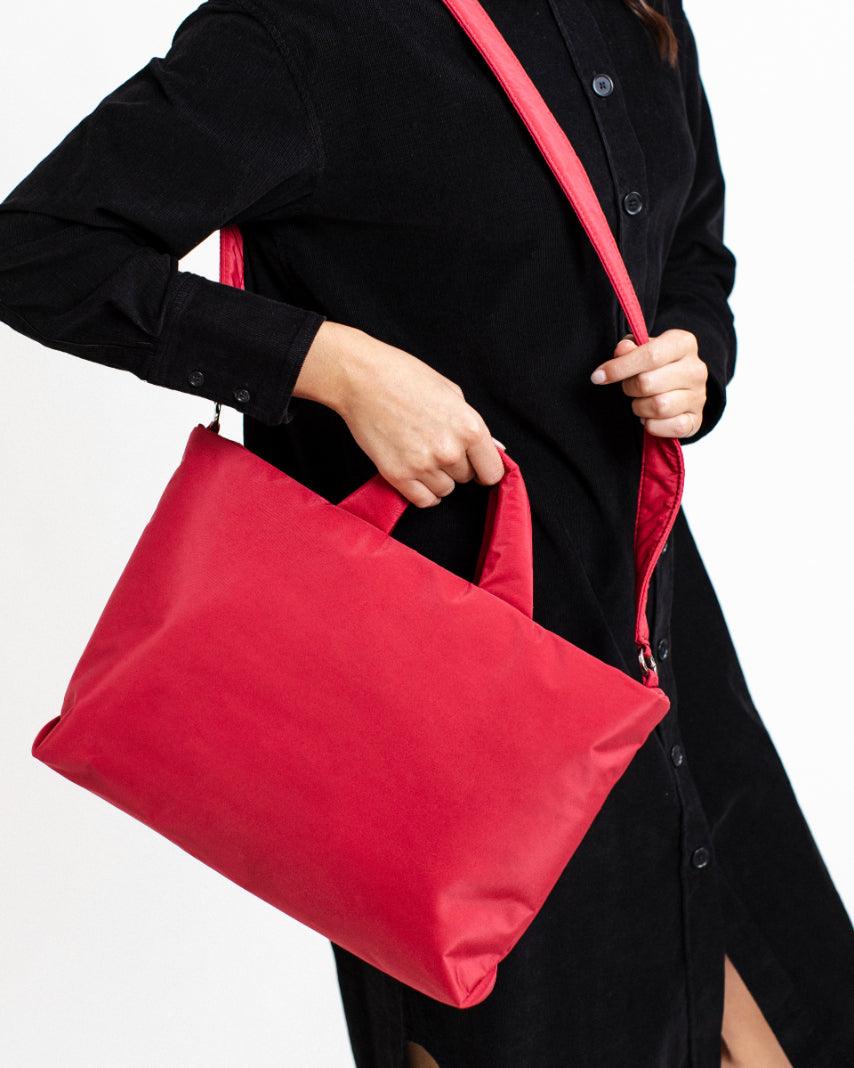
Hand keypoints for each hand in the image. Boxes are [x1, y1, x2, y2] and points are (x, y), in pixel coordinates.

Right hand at [295, 321, 505, 506]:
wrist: (361, 378)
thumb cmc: (406, 377)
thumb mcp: (451, 392)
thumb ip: (474, 426)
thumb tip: (496, 448)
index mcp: (469, 428)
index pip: (493, 471)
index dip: (485, 469)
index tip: (477, 466)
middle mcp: (450, 451)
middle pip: (467, 479)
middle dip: (457, 465)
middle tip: (436, 444)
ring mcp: (423, 465)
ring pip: (445, 490)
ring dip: (438, 477)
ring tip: (422, 453)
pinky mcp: (398, 475)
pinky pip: (423, 500)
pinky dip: (422, 492)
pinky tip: (416, 475)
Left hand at [590, 329, 707, 438]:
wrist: (679, 387)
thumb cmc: (655, 365)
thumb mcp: (641, 349)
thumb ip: (629, 348)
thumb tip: (622, 349)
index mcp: (683, 343)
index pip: (650, 355)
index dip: (619, 367)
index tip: (598, 376)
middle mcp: (696, 369)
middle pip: (648, 383)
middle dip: (629, 388)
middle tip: (628, 387)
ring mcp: (699, 396)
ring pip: (659, 407)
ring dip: (639, 407)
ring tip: (640, 402)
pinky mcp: (696, 420)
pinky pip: (671, 427)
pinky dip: (653, 425)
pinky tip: (650, 417)